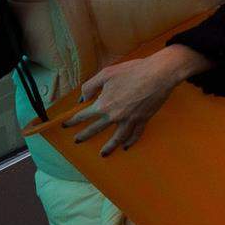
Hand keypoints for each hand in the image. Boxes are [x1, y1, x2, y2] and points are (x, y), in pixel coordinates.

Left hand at [64, 50, 194, 155]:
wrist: (159, 74)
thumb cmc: (132, 70)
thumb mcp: (106, 73)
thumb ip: (90, 86)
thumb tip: (83, 99)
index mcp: (103, 104)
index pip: (83, 116)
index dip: (73, 121)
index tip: (65, 125)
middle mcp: (114, 116)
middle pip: (96, 129)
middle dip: (85, 135)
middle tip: (77, 141)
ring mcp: (130, 120)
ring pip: (117, 138)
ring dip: (109, 147)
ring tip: (103, 154)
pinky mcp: (143, 119)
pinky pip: (135, 134)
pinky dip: (130, 141)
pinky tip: (126, 146)